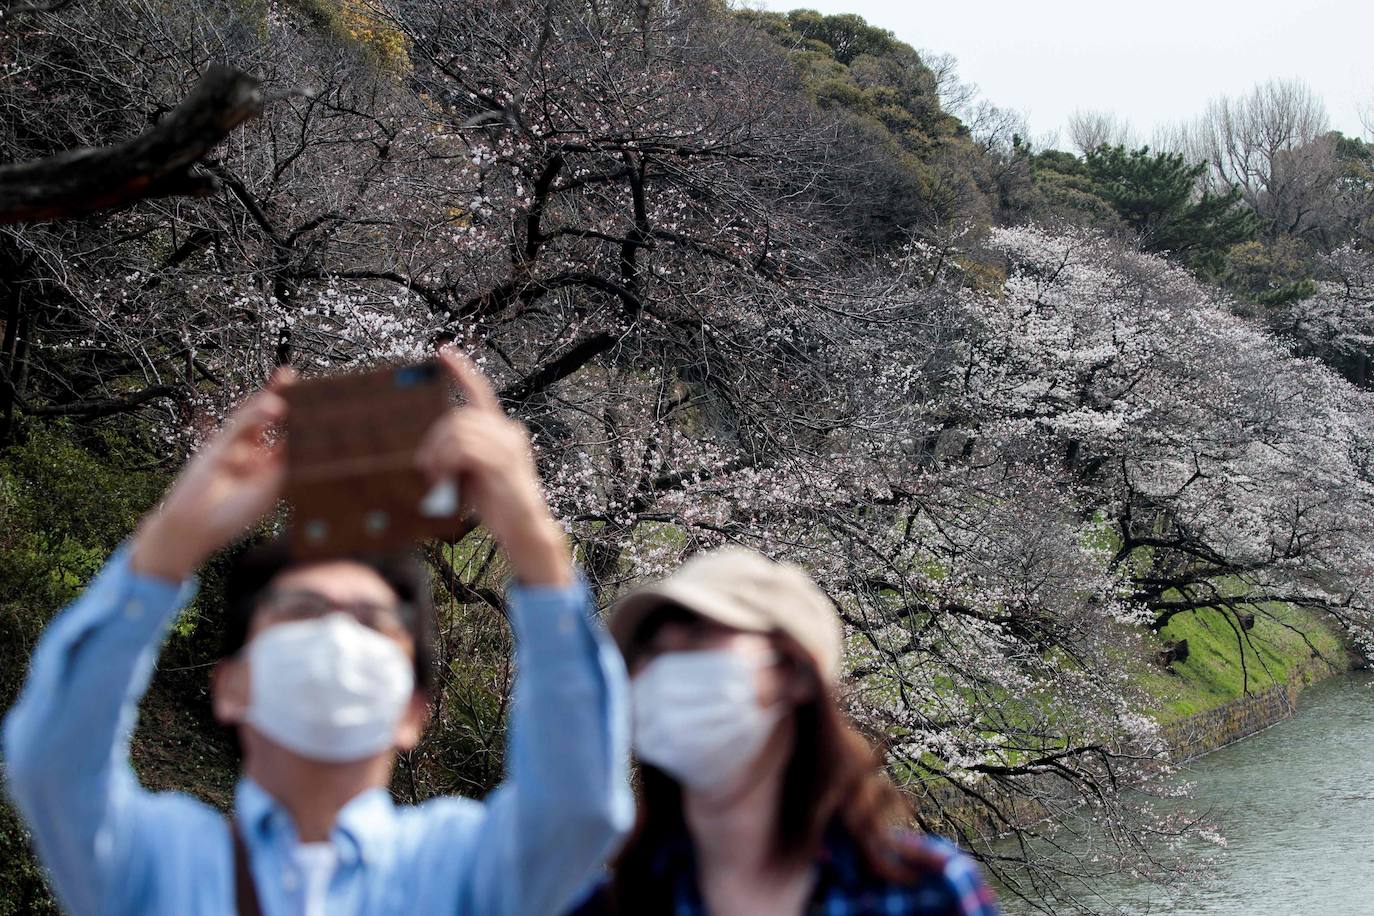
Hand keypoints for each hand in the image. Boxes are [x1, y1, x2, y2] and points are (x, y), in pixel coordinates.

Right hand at [130, 367, 295, 580]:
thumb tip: (307, 439)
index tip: (321, 401)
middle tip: (297, 376)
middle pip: (271, 419)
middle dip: (283, 397)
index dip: (302, 418)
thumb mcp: (271, 488)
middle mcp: (254, 451)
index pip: (289, 435)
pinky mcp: (218, 445)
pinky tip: (271, 407)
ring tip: (287, 383)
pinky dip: (255, 416)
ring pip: (254, 416)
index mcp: (270, 464)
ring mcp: (236, 446)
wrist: (196, 527)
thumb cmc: (234, 513)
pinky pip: (238, 426)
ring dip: (270, 398)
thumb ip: (286, 462)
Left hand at [416, 348, 571, 585]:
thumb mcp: (474, 472)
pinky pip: (463, 449)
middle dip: (434, 439)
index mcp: (502, 431)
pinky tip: (444, 479)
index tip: (443, 351)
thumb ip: (461, 453)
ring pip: (457, 431)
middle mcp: (508, 433)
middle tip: (426, 466)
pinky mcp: (502, 463)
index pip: (481, 392)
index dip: (462, 370)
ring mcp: (508, 446)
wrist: (524, 531)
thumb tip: (430, 447)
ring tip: (435, 477)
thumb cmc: (498, 504)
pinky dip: (446, 462)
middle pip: (458, 417)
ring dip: (437, 454)